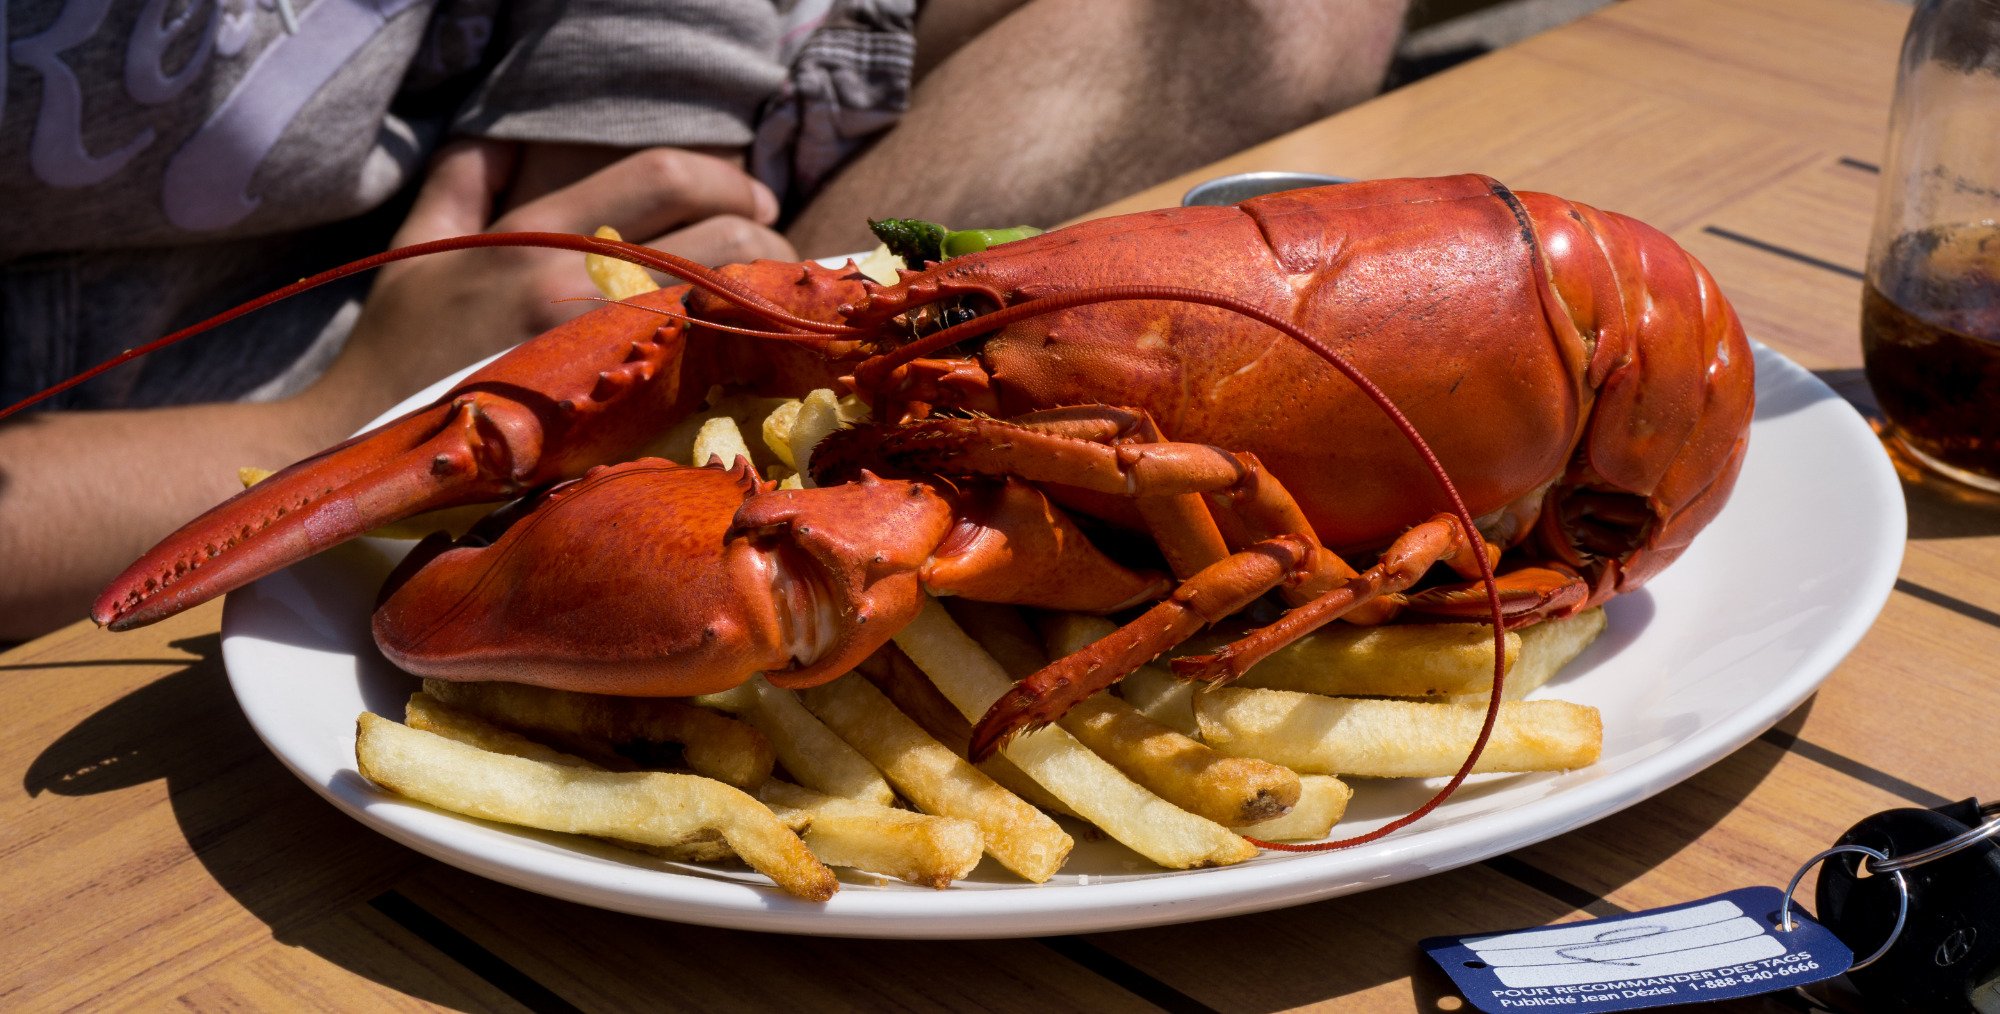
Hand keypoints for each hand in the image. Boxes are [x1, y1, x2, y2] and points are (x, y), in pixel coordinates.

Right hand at [301, 140, 798, 440]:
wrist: (363, 443)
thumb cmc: (396, 347)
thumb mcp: (422, 243)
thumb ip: (465, 176)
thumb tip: (508, 133)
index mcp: (539, 232)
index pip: (665, 176)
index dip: (728, 182)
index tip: (756, 203)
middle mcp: (578, 286)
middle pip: (722, 241)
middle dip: (766, 243)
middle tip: (777, 260)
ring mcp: (603, 354)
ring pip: (729, 309)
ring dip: (765, 303)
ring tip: (768, 311)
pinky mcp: (617, 417)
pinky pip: (710, 376)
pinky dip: (741, 363)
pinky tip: (750, 366)